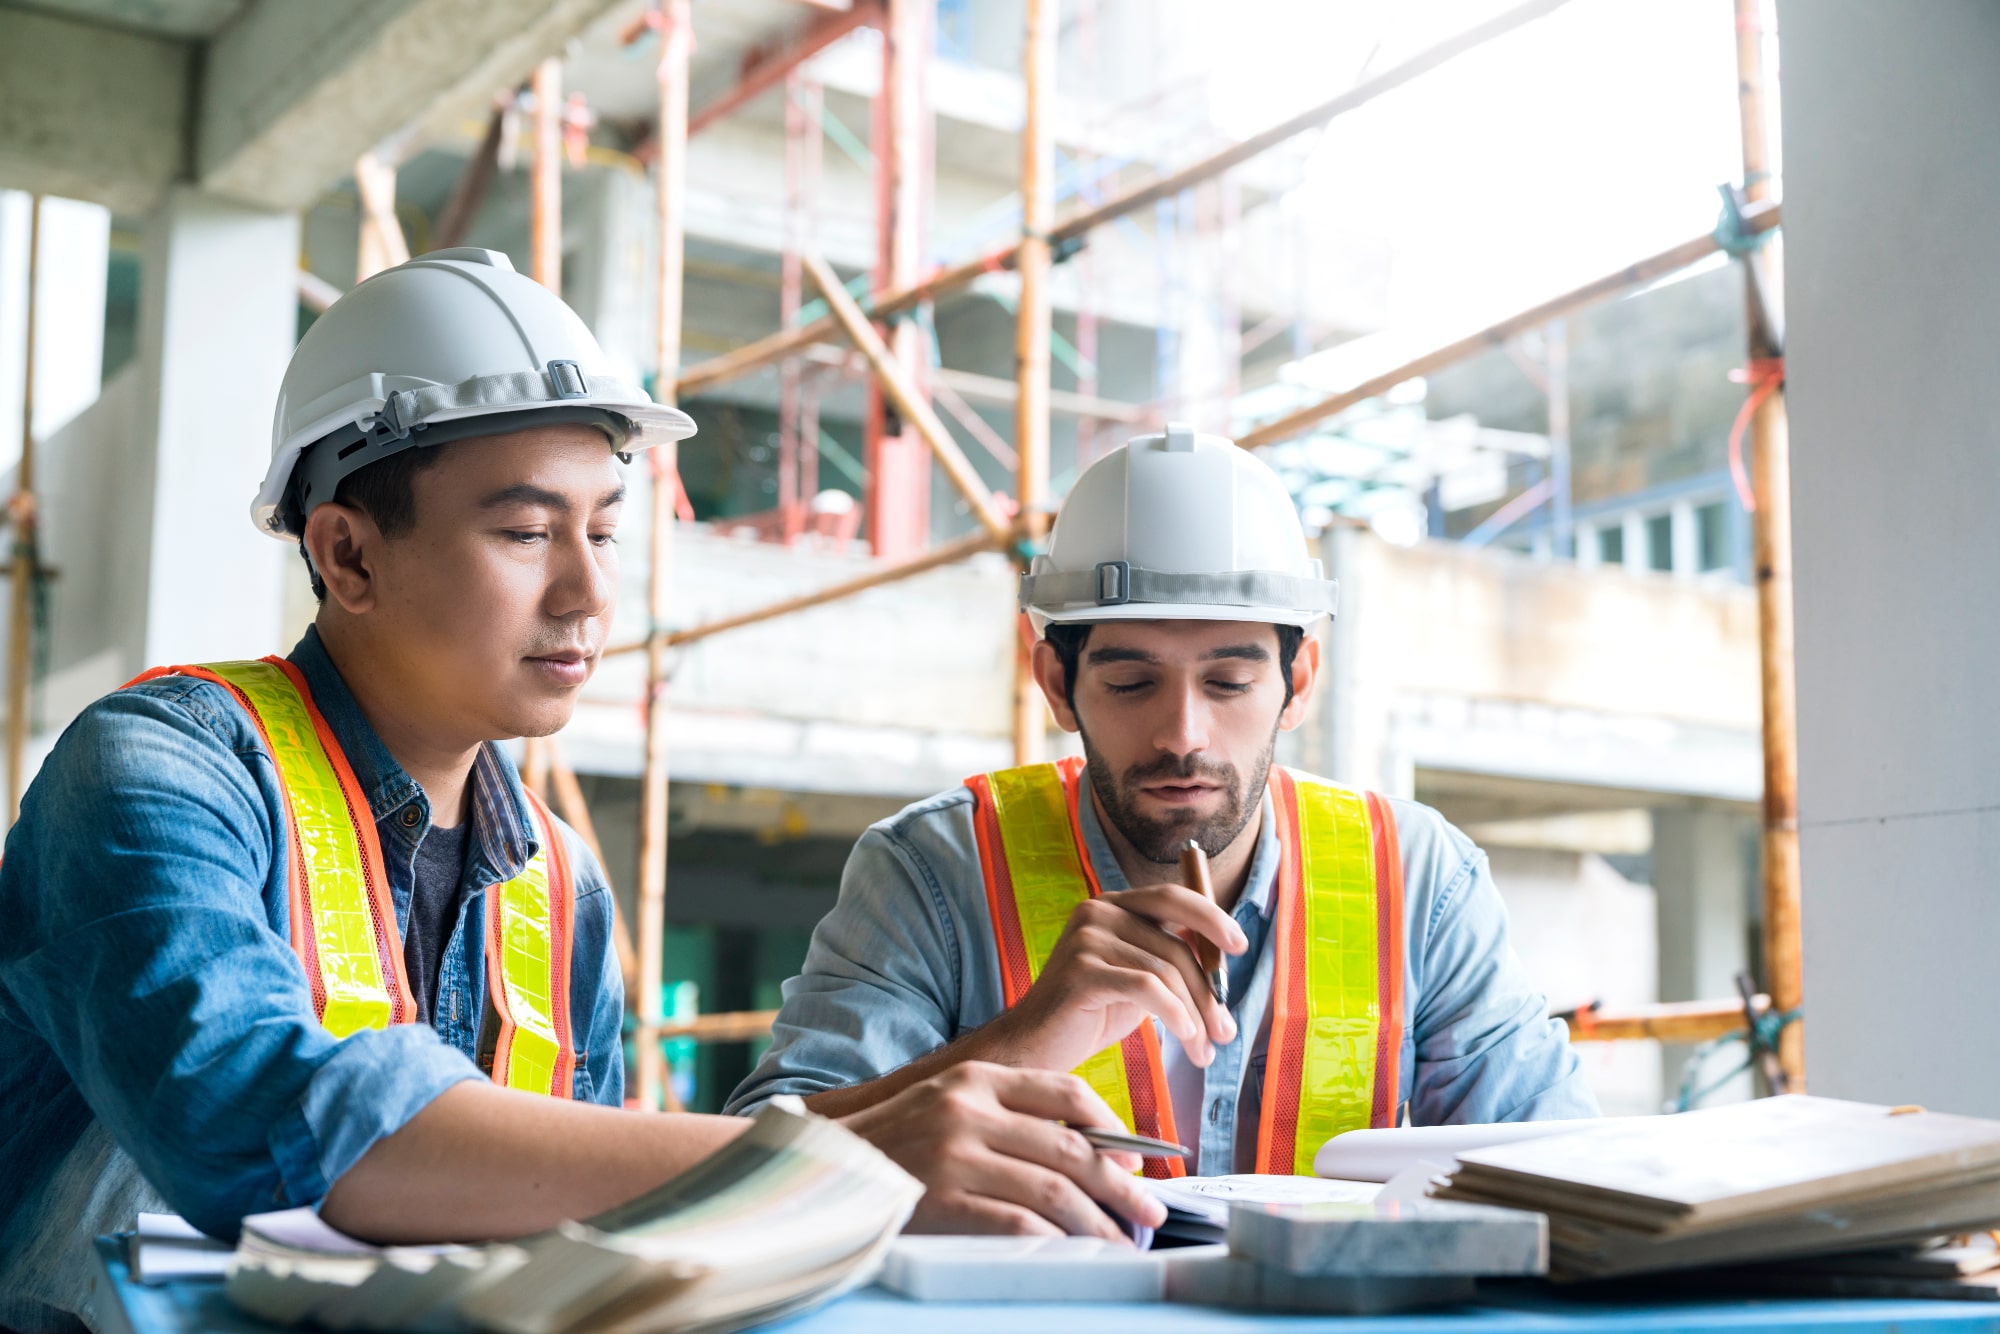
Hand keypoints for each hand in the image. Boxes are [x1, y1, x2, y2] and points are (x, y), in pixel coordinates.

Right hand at [840, 1062, 1167, 1240]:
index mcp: (977, 1078)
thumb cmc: (896, 1144)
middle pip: (1071, 1148)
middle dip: (1122, 1186)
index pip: (1067, 1092)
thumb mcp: (950, 1105)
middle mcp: (968, 1109)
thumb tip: (1093, 1150)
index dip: (1115, 1128)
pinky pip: (1019, 1223)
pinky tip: (1076, 1255)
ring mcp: (954, 1155)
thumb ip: (1010, 1116)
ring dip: (1099, 1222)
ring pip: (1054, 1190)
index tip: (1139, 1159)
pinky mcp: (942, 1201)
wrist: (823, 1170)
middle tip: (1152, 1212)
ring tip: (1123, 1243)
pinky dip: (1057, 1242)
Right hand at [989, 886, 1244, 1072]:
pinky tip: (1186, 1040)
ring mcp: (1087, 938)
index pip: (1172, 897)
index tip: (1239, 946)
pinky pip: (1148, 989)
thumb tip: (1223, 962)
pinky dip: (1176, 1016)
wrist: (1034, 1046)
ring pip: (1167, 973)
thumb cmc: (1087, 1015)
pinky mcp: (1082, 970)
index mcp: (1112, 906)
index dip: (1212, 917)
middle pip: (1176, 944)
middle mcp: (1098, 911)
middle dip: (1208, 993)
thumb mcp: (1135, 979)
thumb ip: (1168, 960)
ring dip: (1195, 1017)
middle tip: (1225, 1032)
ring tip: (1202, 1051)